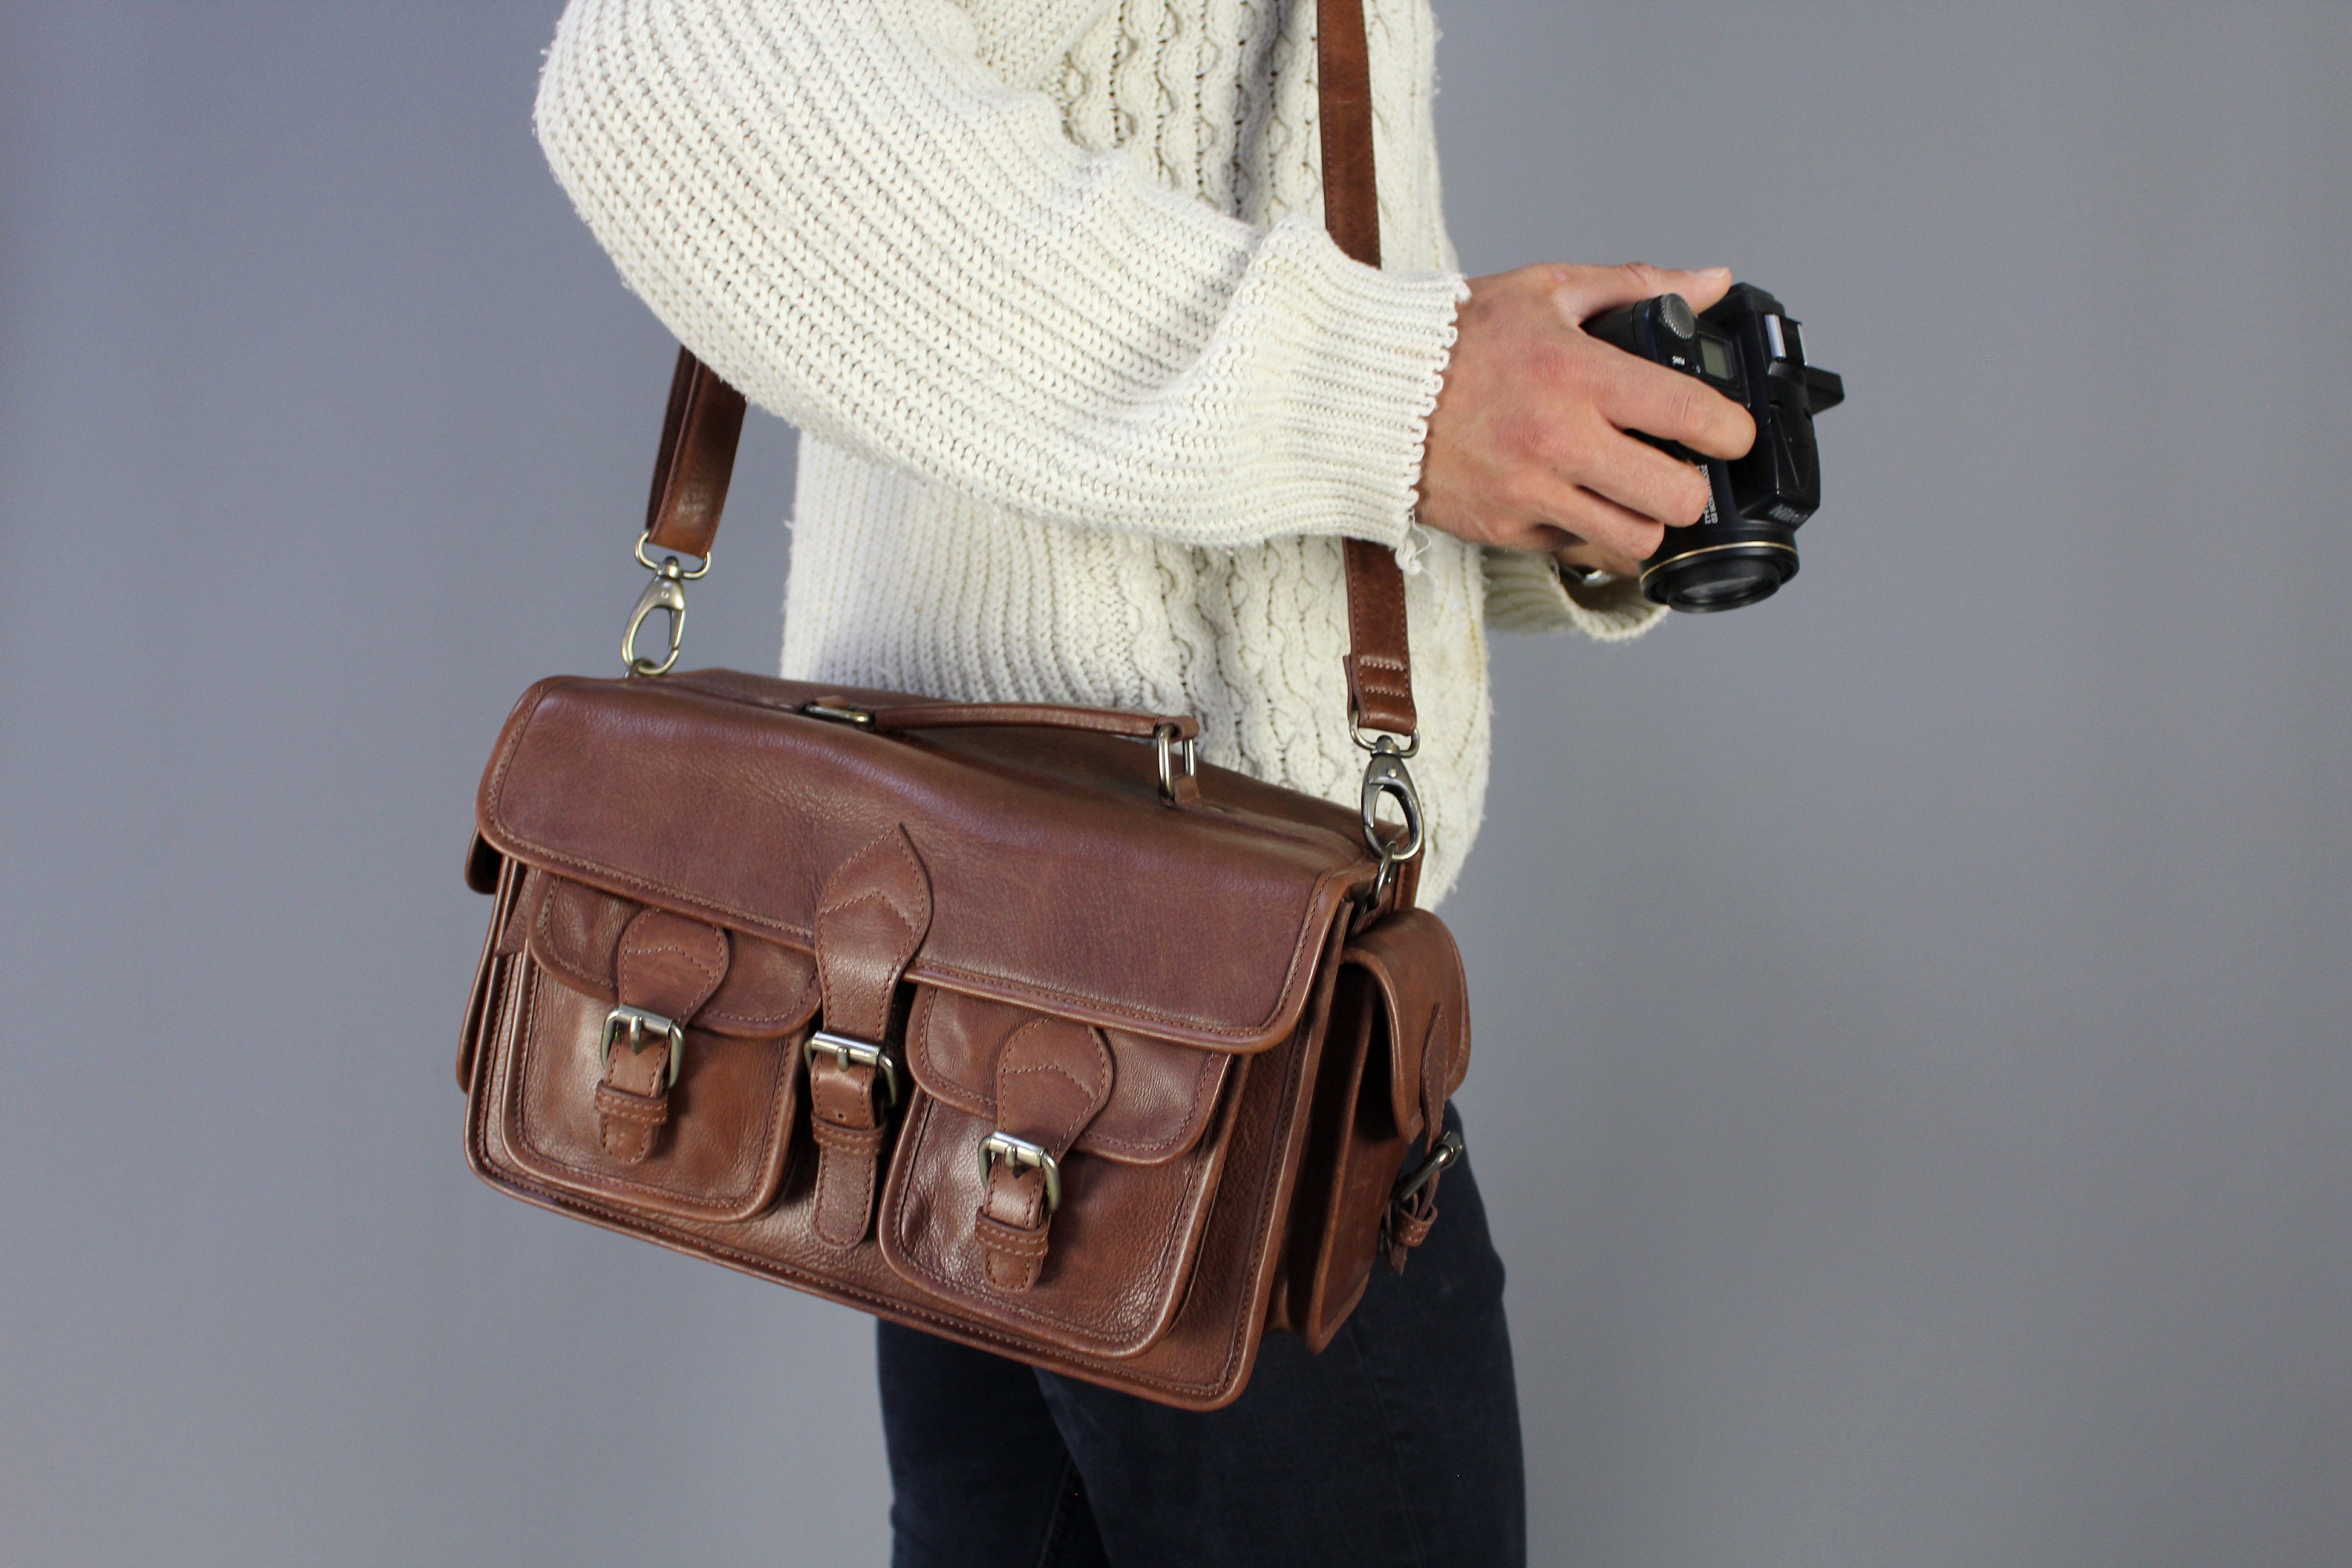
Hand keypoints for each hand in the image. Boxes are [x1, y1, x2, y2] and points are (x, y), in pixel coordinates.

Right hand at [1417, 262, 1757, 577]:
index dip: (1731, 432)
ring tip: (1633, 492)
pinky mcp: (1505, 531)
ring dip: (1646, 519)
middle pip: (1674, 498)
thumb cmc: (1452, 338)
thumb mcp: (1545, 289)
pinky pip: (1577, 551)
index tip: (1731, 434)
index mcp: (1577, 374)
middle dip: (1693, 487)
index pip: (1687, 414)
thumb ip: (1634, 286)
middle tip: (1682, 469)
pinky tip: (1582, 501)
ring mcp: (1530, 494)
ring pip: (1633, 541)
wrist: (1364, 390)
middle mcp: (1558, 441)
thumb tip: (1711, 282)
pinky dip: (1591, 534)